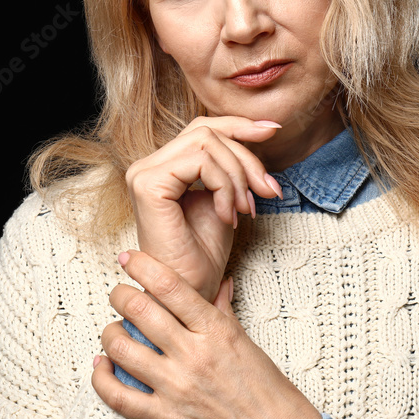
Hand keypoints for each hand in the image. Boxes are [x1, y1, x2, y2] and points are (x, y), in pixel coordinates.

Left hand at [93, 251, 322, 418]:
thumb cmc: (262, 386)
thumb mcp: (244, 340)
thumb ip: (222, 310)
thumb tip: (219, 282)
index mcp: (213, 330)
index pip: (169, 286)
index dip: (142, 266)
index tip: (128, 258)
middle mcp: (192, 355)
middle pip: (140, 311)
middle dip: (120, 295)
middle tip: (118, 293)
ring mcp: (176, 387)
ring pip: (122, 349)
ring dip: (110, 334)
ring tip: (113, 331)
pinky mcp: (166, 418)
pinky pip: (119, 397)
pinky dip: (102, 379)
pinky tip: (102, 367)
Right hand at [125, 117, 282, 302]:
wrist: (191, 294)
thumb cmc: (205, 255)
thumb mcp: (227, 198)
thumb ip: (235, 165)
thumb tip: (265, 128)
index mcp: (163, 166)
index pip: (202, 128)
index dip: (239, 125)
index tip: (274, 129)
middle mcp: (147, 165)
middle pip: (207, 132)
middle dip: (246, 158)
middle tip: (267, 191)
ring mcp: (144, 173)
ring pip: (206, 143)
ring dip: (237, 177)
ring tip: (244, 210)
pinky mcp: (148, 184)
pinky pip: (200, 163)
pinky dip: (224, 186)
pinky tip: (228, 215)